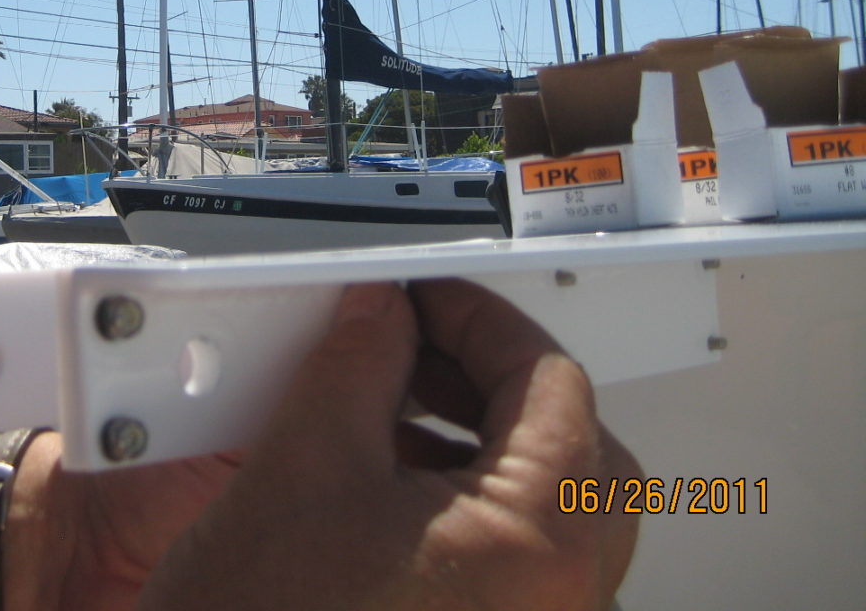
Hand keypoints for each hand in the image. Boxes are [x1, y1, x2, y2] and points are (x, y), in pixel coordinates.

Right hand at [130, 278, 640, 609]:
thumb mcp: (305, 463)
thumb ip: (359, 362)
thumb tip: (383, 315)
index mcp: (538, 549)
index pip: (553, 388)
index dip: (480, 322)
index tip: (428, 303)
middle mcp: (558, 605)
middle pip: (577, 454)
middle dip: (495, 387)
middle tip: (422, 350)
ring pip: (550, 512)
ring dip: (482, 446)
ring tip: (396, 412)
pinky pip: (515, 565)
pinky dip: (471, 508)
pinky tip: (394, 487)